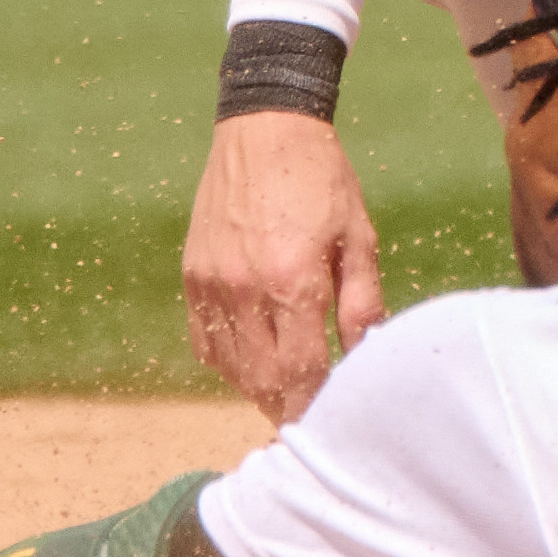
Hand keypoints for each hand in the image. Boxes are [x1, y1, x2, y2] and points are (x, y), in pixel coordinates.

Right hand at [185, 113, 386, 420]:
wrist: (263, 128)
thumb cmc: (322, 181)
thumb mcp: (358, 238)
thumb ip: (362, 304)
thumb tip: (366, 359)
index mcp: (292, 280)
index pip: (301, 372)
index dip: (316, 407)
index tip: (332, 428)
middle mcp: (243, 289)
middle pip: (262, 380)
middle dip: (288, 409)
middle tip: (311, 426)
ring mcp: (211, 284)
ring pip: (230, 367)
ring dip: (258, 391)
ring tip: (287, 399)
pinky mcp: (191, 276)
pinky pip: (204, 341)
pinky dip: (229, 364)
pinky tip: (253, 365)